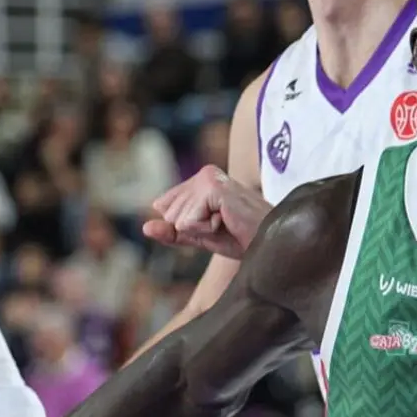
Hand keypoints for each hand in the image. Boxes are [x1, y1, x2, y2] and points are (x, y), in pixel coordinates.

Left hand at [142, 166, 268, 258]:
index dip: (189, 226)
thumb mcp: (202, 235)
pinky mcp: (213, 188)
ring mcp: (209, 178)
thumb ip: (174, 231)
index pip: (167, 207)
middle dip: (195, 228)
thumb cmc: (245, 238)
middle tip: (225, 225)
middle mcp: (206, 172)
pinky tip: (228, 222)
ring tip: (229, 223)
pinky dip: (205, 230)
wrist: (271, 243)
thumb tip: (145, 226)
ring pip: (178, 219)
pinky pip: (187, 222)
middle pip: (170, 213)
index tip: (218, 224)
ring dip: (202, 230)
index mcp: (203, 177)